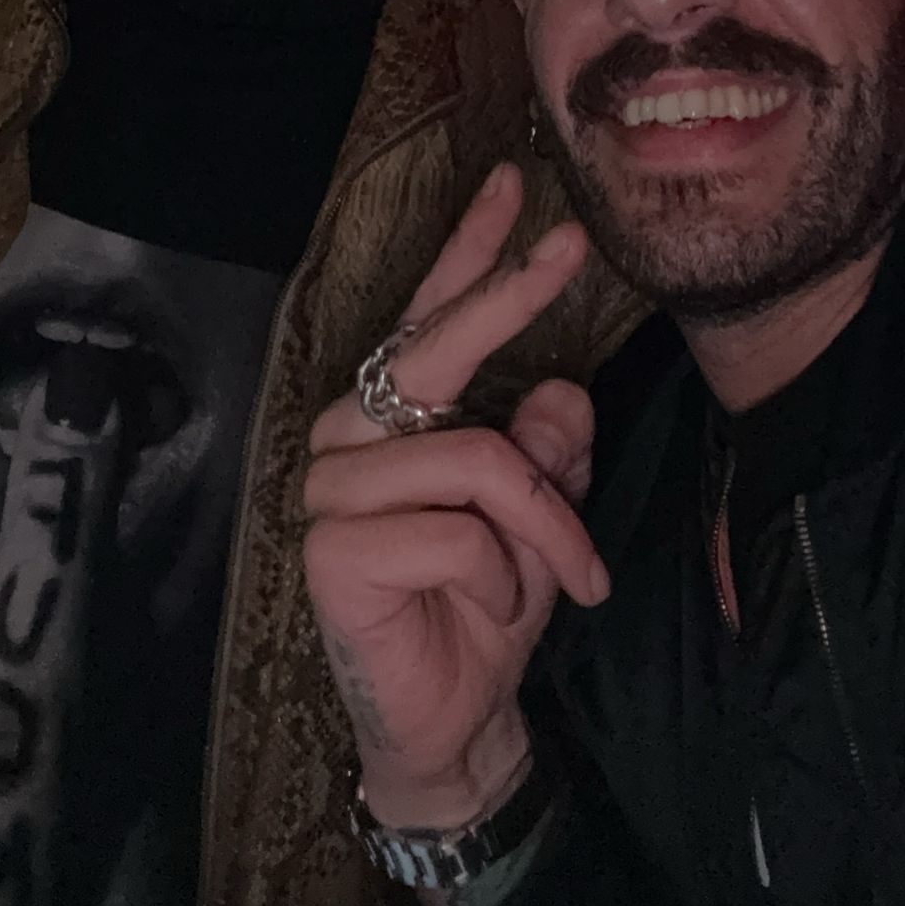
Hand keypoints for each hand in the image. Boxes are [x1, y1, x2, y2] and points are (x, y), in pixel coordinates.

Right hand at [304, 162, 608, 832]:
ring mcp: (332, 487)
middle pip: (435, 349)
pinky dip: (501, 573)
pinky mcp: (331, 547)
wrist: (456, 721)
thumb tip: (557, 391)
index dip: (469, 251)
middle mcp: (351, 432)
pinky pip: (457, 532)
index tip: (516, 185)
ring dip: (545, 523)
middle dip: (510, 295)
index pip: (428, 316)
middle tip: (573, 243)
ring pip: (478, 458)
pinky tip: (486, 606)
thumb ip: (547, 446)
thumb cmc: (489, 603)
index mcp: (395, 414)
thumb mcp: (542, 515)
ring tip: (571, 575)